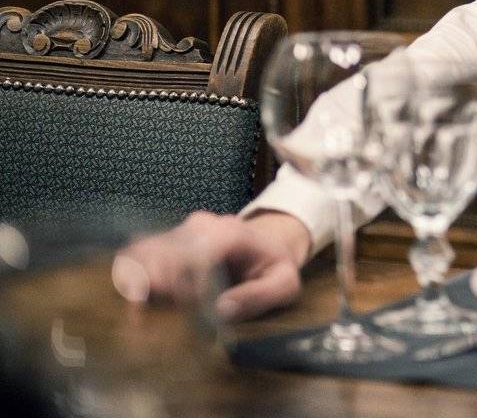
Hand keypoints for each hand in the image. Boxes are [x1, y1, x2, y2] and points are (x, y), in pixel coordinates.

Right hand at [111, 210, 312, 321]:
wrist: (269, 243)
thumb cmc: (275, 267)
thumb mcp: (285, 284)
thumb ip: (259, 296)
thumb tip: (222, 309)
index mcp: (232, 232)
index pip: (197, 255)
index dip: (187, 284)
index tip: (189, 308)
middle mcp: (201, 225)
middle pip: (165, 253)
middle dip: (161, 285)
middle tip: (162, 312)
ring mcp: (181, 230)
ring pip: (146, 250)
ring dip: (140, 279)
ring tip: (143, 306)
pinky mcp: (168, 240)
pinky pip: (139, 251)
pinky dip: (130, 271)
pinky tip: (133, 294)